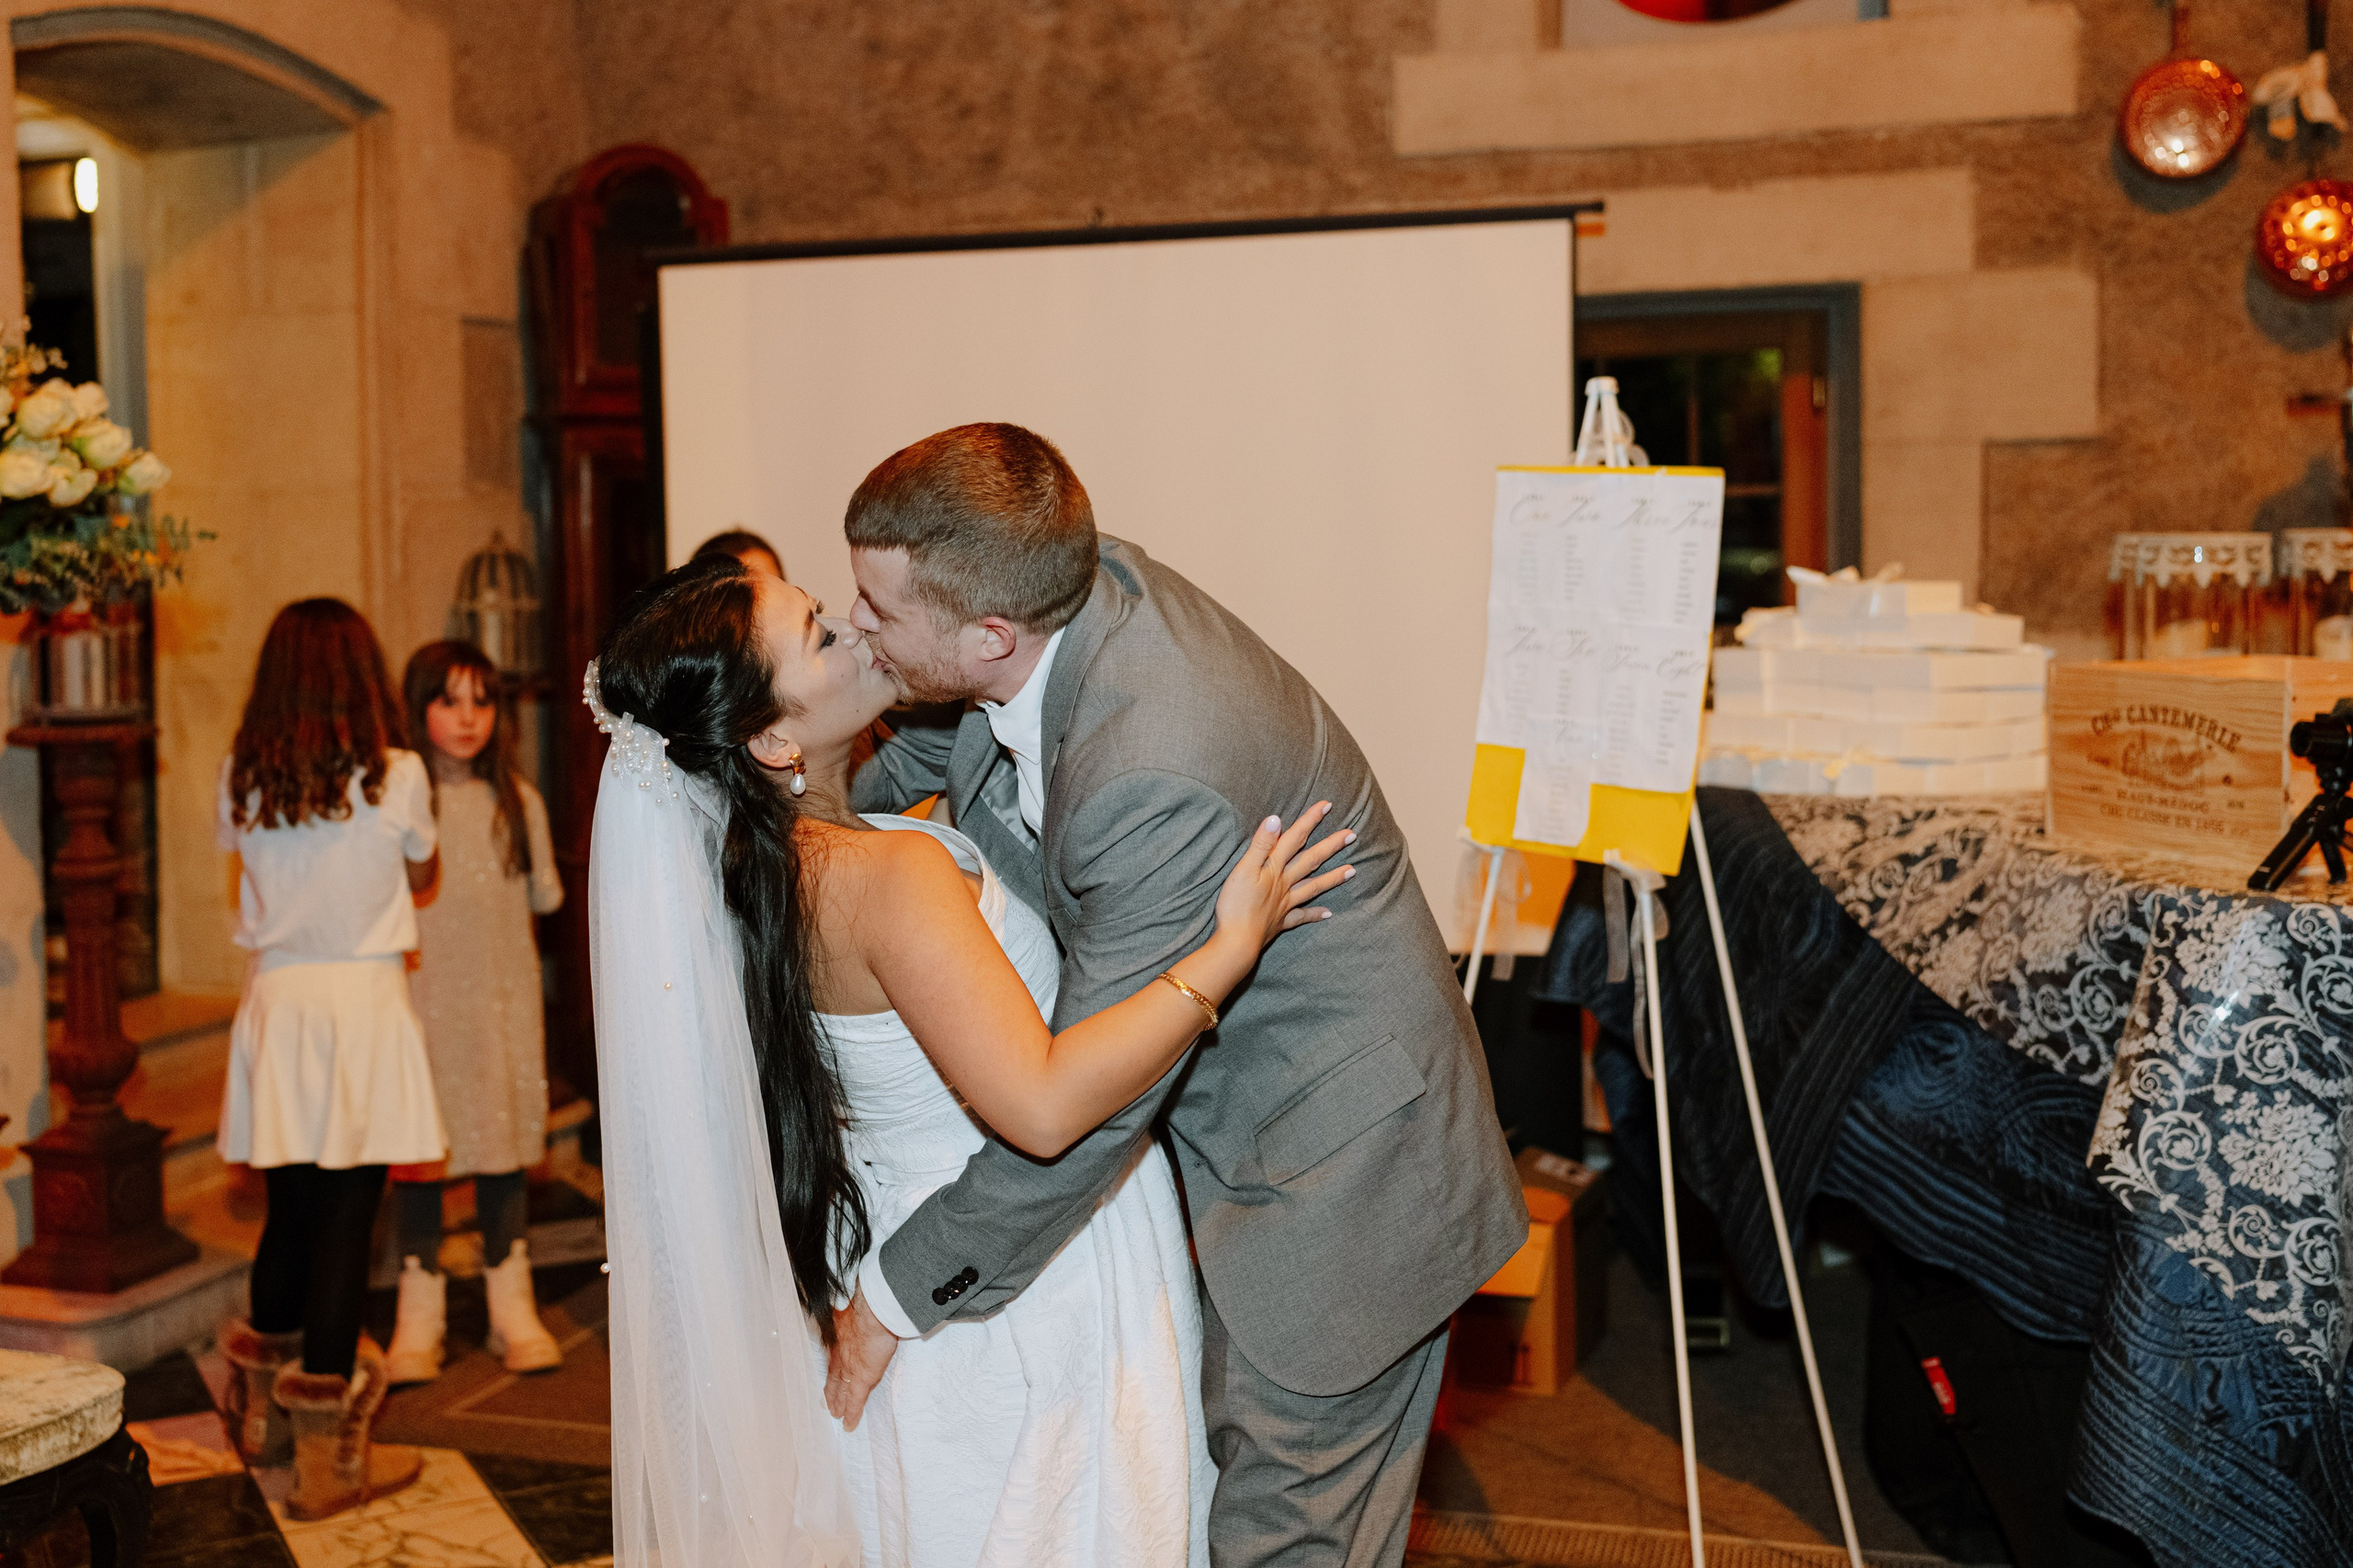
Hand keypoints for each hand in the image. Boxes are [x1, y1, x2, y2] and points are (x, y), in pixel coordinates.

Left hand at [825, 1288, 898, 1430]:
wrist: (872, 1311)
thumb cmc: (866, 1304)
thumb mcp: (851, 1306)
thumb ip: (847, 1308)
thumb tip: (842, 1301)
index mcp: (840, 1338)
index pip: (834, 1359)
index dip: (832, 1370)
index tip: (829, 1378)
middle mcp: (841, 1354)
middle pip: (834, 1378)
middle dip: (832, 1391)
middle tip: (828, 1404)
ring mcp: (850, 1368)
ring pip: (842, 1391)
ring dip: (840, 1405)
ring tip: (837, 1415)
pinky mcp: (862, 1379)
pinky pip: (855, 1402)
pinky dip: (853, 1414)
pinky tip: (849, 1426)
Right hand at [1213, 803, 1355, 952]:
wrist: (1236, 941)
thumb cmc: (1235, 905)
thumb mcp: (1243, 869)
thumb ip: (1261, 844)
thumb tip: (1277, 819)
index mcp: (1274, 868)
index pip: (1295, 838)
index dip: (1310, 821)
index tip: (1327, 806)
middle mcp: (1285, 884)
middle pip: (1311, 861)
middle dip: (1331, 846)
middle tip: (1351, 836)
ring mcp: (1286, 904)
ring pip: (1313, 887)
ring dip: (1332, 878)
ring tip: (1352, 871)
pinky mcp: (1281, 921)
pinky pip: (1302, 917)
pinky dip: (1315, 914)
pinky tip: (1329, 914)